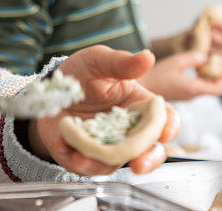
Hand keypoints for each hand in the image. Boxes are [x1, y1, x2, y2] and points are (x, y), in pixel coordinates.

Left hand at [29, 46, 179, 176]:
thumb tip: (148, 57)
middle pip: (148, 151)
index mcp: (139, 106)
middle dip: (147, 160)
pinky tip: (63, 145)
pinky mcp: (84, 155)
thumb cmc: (83, 72)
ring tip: (84, 155)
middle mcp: (127, 131)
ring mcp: (107, 146)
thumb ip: (122, 63)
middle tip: (140, 164)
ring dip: (101, 163)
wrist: (52, 86)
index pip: (164, 119)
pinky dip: (74, 160)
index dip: (169, 127)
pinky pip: (83, 166)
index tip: (165, 132)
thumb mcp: (99, 61)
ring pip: (114, 164)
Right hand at [137, 51, 221, 100]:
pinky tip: (192, 66)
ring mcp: (185, 95)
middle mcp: (191, 95)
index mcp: (193, 89)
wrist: (139, 88)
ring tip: (204, 61)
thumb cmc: (156, 76)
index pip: (218, 90)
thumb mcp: (175, 62)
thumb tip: (204, 57)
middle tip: (214, 60)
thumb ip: (192, 59)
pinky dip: (198, 77)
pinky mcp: (179, 93)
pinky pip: (194, 86)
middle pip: (212, 88)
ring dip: (207, 75)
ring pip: (203, 87)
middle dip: (217, 74)